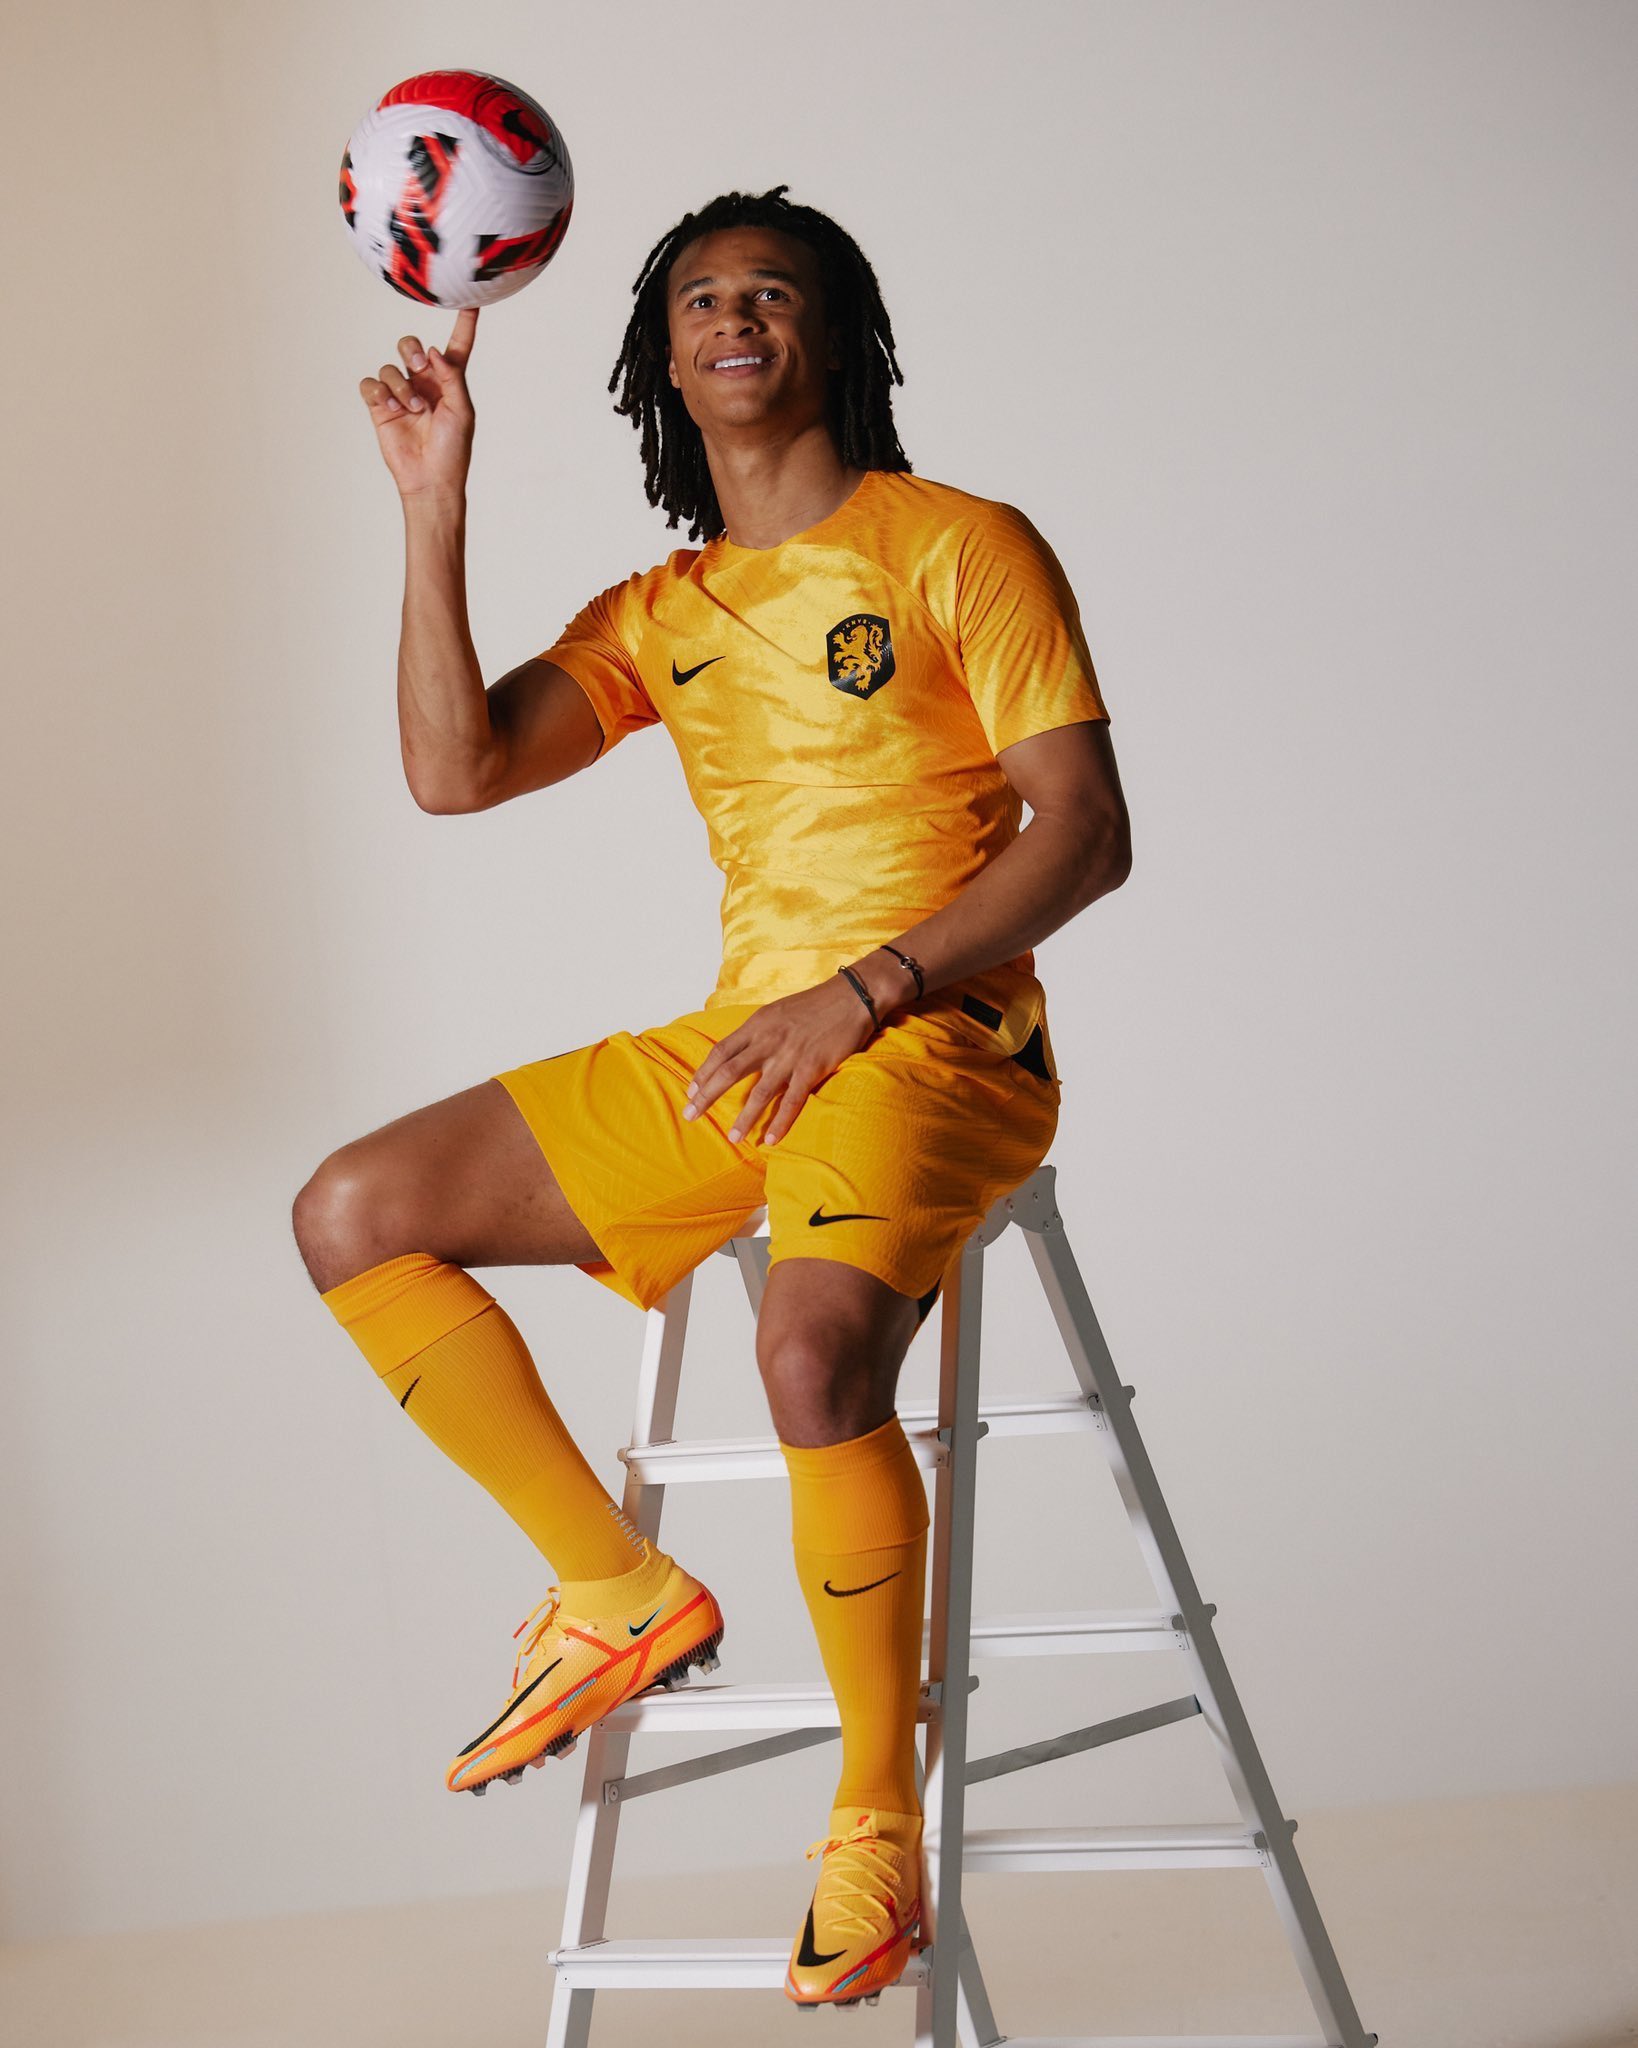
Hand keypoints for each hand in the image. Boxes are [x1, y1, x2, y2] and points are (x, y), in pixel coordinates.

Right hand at [357, 307, 478, 501]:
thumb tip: (432, 351)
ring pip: (389, 367)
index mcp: (448, 380)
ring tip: (411, 410)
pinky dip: (378, 392)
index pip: (457, 345)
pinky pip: (371, 384)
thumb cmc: (453, 449)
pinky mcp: (380, 407)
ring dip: (400, 386)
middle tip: (417, 366)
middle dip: (410, 349)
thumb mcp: (462, 410)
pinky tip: (390, 406)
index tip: (472, 299)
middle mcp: (423, 382)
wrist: (430, 478)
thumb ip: (452, 376)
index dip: (464, 323)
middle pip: (409, 345)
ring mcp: (400, 394)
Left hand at [683, 973, 878, 1144]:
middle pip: (729, 1072)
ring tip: (733, 1138)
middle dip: (707, 1096)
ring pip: (760, 1093)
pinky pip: (793, 1101)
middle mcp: (768, 1040)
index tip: (690, 1090)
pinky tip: (771, 1139)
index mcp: (758, 1024)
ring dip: (744, 1118)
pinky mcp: (812, 1068)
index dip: (703, 1073)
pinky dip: (781, 1122)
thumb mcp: (777, 1011)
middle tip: (691, 1115)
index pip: (721, 1051)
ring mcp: (790, 1056)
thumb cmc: (815, 1004)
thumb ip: (759, 1032)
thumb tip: (741, 1051)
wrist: (851, 997)